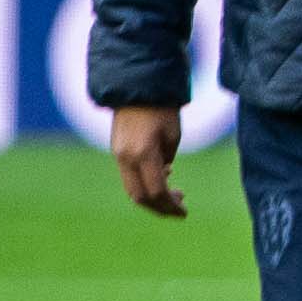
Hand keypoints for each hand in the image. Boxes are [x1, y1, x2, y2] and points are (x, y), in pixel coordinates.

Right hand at [110, 104, 185, 218]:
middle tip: (180, 208)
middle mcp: (126, 158)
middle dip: (160, 207)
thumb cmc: (162, 109)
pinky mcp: (117, 151)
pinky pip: (129, 176)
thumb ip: (166, 159)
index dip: (170, 206)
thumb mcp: (173, 135)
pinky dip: (145, 183)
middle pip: (140, 196)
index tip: (184, 213)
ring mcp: (118, 155)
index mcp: (143, 153)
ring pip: (132, 189)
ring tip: (175, 193)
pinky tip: (164, 175)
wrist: (135, 87)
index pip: (156, 191)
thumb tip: (164, 175)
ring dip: (152, 196)